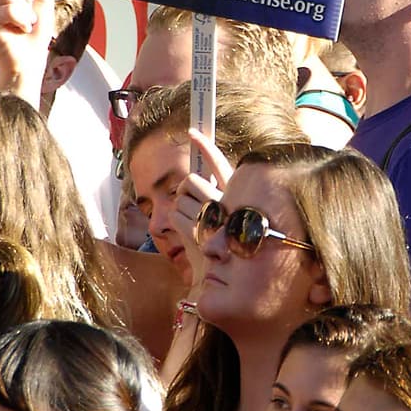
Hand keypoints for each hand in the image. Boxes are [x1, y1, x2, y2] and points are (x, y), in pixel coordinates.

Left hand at [167, 134, 234, 293]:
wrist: (228, 278)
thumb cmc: (226, 247)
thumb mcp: (225, 216)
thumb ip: (217, 197)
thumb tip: (200, 180)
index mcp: (235, 196)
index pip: (220, 164)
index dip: (205, 146)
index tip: (192, 132)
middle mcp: (226, 202)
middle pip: (191, 181)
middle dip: (185, 191)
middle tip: (192, 206)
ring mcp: (211, 216)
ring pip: (181, 197)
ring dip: (181, 208)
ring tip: (194, 224)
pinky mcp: (198, 229)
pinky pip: (175, 213)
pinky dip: (176, 221)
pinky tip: (188, 232)